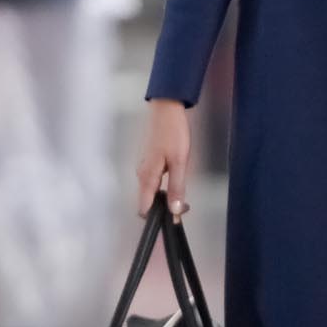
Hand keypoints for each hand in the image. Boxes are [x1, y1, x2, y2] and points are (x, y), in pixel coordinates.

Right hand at [136, 99, 191, 217]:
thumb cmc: (173, 133)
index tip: (175, 217)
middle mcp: (141, 175)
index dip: (158, 217)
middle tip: (184, 205)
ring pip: (151, 192)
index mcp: (146, 177)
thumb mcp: (179, 162)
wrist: (167, 109)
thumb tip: (175, 210)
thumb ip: (176, 187)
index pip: (144, 209)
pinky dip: (164, 187)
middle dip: (164, 208)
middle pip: (148, 202)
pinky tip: (176, 180)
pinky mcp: (149, 162)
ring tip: (183, 195)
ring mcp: (144, 168)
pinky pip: (153, 182)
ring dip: (165, 198)